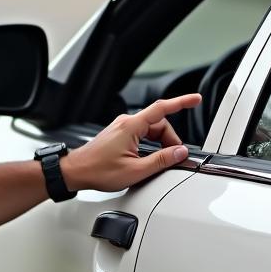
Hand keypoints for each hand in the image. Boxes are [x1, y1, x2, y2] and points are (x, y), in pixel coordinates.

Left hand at [62, 94, 201, 193]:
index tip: (195, 99)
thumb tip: (180, 153)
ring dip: (159, 144)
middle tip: (174, 157)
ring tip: (160, 162)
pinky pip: (140, 135)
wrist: (75, 172)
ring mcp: (121, 129)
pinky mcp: (118, 136)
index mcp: (131, 126)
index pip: (162, 108)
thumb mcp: (135, 170)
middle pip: (158, 124)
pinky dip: (149, 145)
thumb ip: (161, 160)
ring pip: (150, 131)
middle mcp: (126, 123)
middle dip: (170, 140)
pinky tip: (148, 159)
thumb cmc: (98, 171)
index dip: (181, 102)